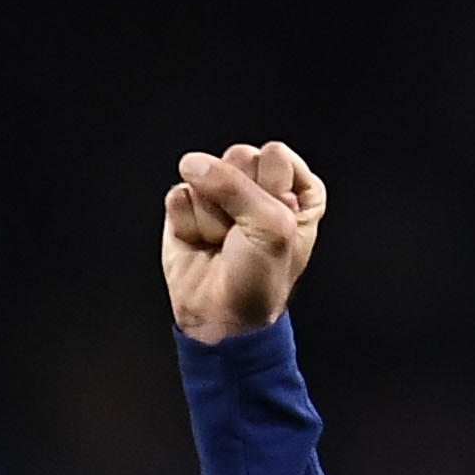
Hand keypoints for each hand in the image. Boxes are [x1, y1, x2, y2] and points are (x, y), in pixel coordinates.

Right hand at [163, 142, 324, 342]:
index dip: (270, 190)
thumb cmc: (259, 279)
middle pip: (238, 157)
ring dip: (212, 218)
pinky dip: (187, 224)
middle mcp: (258, 185)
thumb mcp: (269, 226)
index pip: (274, 154)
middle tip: (242, 235)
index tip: (271, 222)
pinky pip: (179, 197)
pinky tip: (200, 244)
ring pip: (206, 177)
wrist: (221, 319)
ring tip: (222, 244)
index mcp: (295, 187)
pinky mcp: (186, 208)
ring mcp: (219, 195)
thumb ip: (235, 184)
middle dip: (237, 199)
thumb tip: (191, 164)